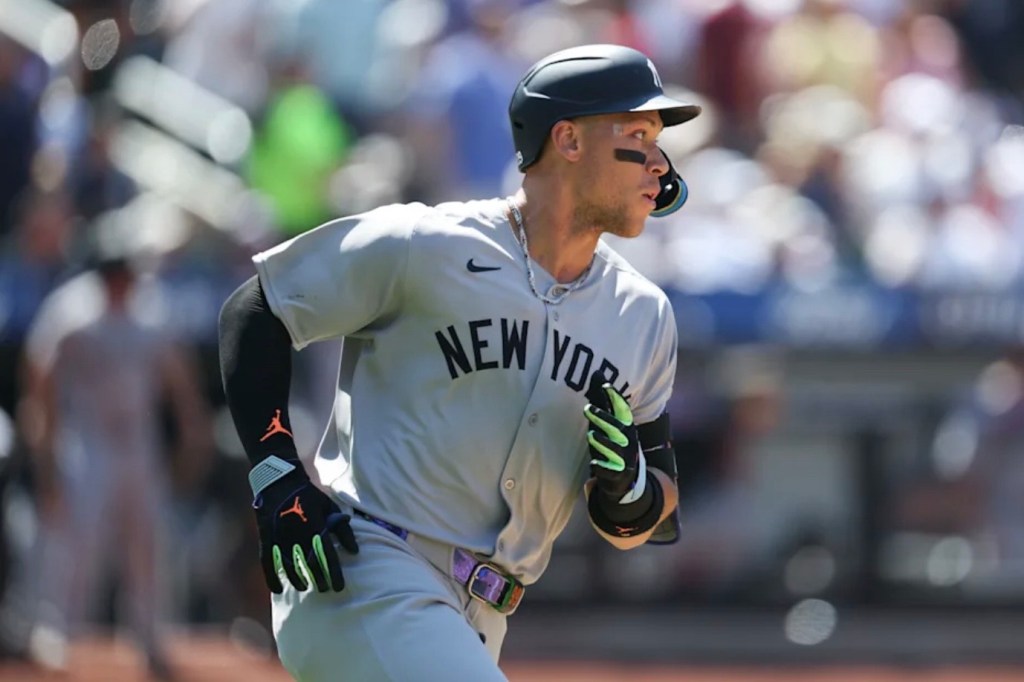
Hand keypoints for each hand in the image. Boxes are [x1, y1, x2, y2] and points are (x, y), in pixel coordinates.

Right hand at [253, 469, 358, 592]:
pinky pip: (268, 563)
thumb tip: (355, 551)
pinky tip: (277, 590)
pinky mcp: (266, 539)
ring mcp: (280, 538)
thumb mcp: (330, 507)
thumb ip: (343, 529)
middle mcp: (298, 535)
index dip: (334, 574)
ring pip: (290, 567)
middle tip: (325, 589)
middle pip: (310, 564)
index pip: (327, 556)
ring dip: (298, 580)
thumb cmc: (309, 496)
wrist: (280, 483)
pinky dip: (272, 578)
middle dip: (319, 579)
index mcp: (315, 526)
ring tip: (306, 587)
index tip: (339, 587)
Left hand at [584, 383, 644, 501]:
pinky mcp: (617, 474)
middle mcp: (628, 441)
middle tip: (587, 408)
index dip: (615, 397)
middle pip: (617, 428)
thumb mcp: (607, 423)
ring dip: (603, 442)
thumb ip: (601, 401)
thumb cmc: (612, 444)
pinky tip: (594, 464)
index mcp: (626, 426)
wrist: (623, 479)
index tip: (605, 385)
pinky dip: (601, 467)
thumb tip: (597, 372)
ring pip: (613, 449)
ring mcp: (624, 458)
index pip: (622, 409)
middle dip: (603, 418)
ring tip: (591, 435)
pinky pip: (609, 470)